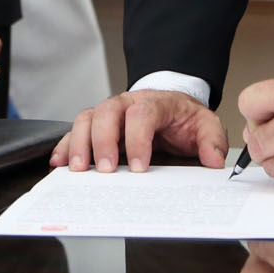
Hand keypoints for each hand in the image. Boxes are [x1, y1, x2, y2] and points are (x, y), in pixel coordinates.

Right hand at [52, 88, 226, 173]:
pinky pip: (75, 131)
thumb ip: (212, 141)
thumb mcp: (205, 125)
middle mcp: (126, 104)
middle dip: (102, 142)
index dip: (138, 139)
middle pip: (107, 113)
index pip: (142, 114)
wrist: (172, 108)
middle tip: (104, 170)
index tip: (139, 167)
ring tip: (77, 169)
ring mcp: (108, 113)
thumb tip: (214, 160)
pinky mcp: (96, 126)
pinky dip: (65, 145)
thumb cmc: (184, 119)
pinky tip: (59, 163)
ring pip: (86, 119)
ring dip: (79, 143)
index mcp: (154, 103)